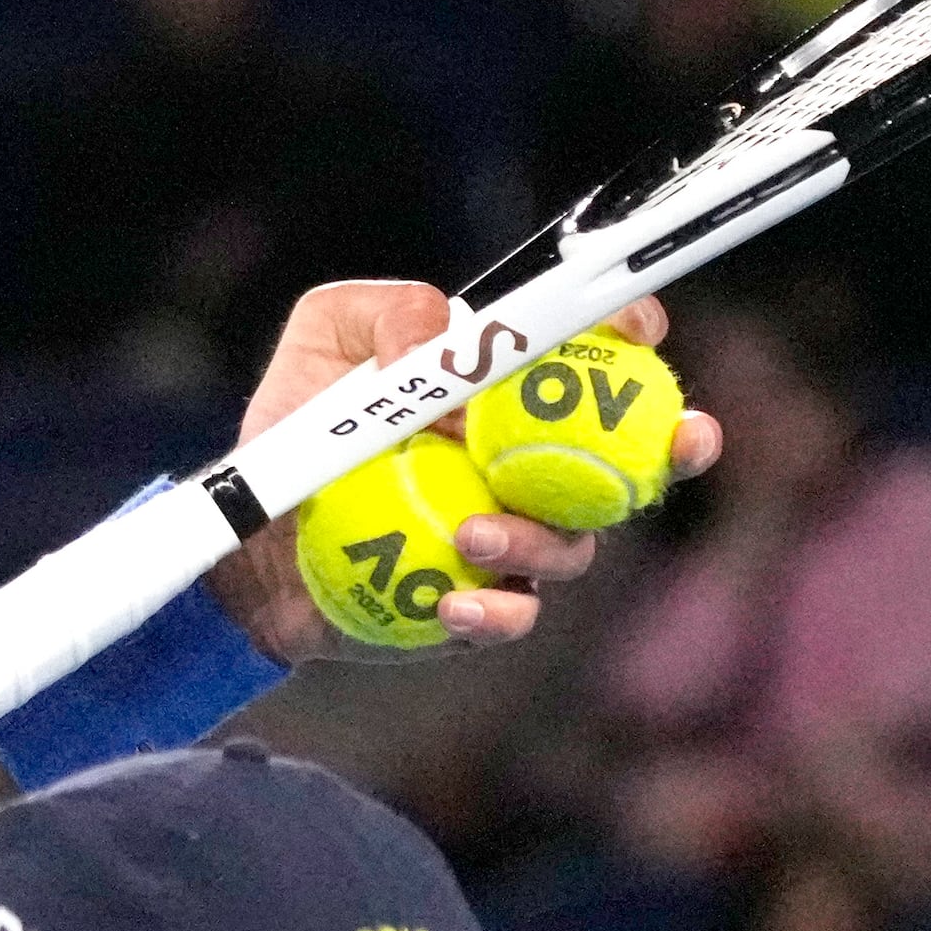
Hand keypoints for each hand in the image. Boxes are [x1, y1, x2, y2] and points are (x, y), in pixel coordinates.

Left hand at [201, 280, 727, 665]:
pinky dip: (493, 613)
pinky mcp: (482, 605)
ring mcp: (516, 537)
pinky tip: (455, 605)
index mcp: (508, 390)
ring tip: (472, 534)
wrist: (251, 539)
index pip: (598, 355)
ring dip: (540, 540)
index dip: (634, 338)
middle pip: (635, 455)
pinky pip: (513, 616)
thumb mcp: (324, 342)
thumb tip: (439, 336)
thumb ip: (384, 313)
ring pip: (574, 544)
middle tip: (678, 441)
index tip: (637, 335)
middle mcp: (531, 461)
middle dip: (675, 443)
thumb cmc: (299, 426)